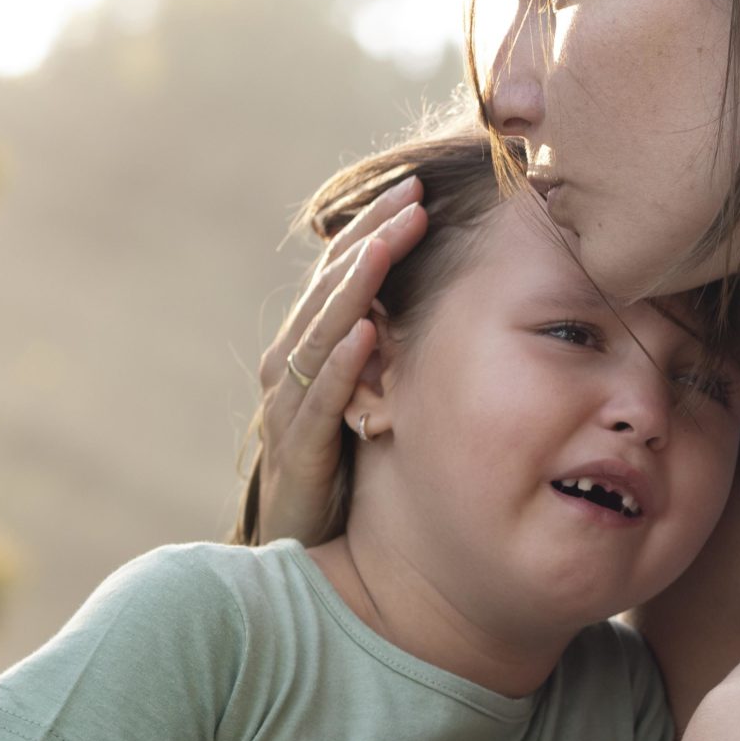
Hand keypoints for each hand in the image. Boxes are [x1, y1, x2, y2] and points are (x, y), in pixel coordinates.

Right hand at [253, 176, 426, 544]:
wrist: (306, 554)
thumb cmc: (348, 474)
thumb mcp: (377, 402)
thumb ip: (397, 357)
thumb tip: (450, 306)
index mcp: (313, 348)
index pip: (344, 274)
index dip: (376, 229)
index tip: (417, 186)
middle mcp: (293, 368)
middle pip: (331, 288)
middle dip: (371, 238)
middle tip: (412, 193)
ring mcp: (289, 408)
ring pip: (321, 332)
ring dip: (356, 286)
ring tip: (388, 242)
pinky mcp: (298, 453)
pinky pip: (320, 400)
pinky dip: (342, 363)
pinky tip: (367, 333)